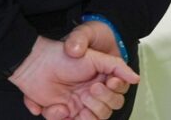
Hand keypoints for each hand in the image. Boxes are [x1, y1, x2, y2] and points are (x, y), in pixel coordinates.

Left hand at [9, 36, 137, 119]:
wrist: (34, 63)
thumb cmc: (62, 56)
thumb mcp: (93, 56)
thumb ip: (116, 65)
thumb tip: (136, 78)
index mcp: (100, 82)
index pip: (117, 96)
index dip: (114, 92)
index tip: (109, 82)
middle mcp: (90, 95)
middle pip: (108, 110)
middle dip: (102, 101)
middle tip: (91, 89)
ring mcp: (77, 105)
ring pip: (93, 119)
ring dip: (89, 114)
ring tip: (80, 100)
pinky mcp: (62, 112)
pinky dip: (64, 119)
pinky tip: (58, 107)